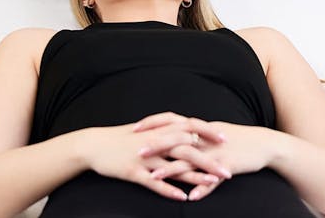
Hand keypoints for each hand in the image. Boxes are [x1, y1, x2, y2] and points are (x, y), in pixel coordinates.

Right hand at [84, 113, 230, 201]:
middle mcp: (156, 141)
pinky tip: (182, 198)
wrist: (95, 145)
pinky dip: (168, 190)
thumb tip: (187, 133)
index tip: (226, 140)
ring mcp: (146, 157)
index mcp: (161, 129)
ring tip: (212, 183)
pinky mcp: (134, 171)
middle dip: (210, 160)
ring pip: (175, 166)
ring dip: (195, 176)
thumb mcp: (147, 130)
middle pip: (189, 149)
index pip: (191, 127)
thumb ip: (167, 131)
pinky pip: (154, 183)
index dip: (209, 133)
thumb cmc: (123, 138)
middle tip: (228, 170)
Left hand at [147, 121, 273, 200]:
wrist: (265, 144)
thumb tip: (178, 133)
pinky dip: (202, 188)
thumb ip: (196, 134)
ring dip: (171, 170)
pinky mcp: (228, 166)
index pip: (173, 121)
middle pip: (177, 140)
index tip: (135, 128)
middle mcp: (206, 138)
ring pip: (191, 161)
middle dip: (156, 146)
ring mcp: (217, 152)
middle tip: (137, 152)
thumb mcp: (214, 132)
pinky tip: (189, 197)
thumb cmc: (239, 139)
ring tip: (153, 177)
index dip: (154, 123)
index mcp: (201, 128)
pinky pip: (212, 180)